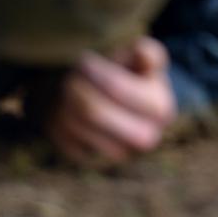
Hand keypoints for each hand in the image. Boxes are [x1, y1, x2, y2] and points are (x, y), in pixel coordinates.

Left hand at [45, 37, 176, 166]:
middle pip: (93, 112)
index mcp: (160, 108)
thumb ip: (146, 53)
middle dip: (76, 88)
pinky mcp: (94, 163)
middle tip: (71, 75)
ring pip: (75, 126)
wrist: (126, 103)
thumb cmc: (132, 73)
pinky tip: (65, 106)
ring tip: (67, 86)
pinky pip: (64, 141)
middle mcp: (145, 138)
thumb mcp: (142, 59)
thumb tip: (143, 54)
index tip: (86, 59)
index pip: (117, 89)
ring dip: (63, 101)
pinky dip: (57, 120)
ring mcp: (119, 154)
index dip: (96, 71)